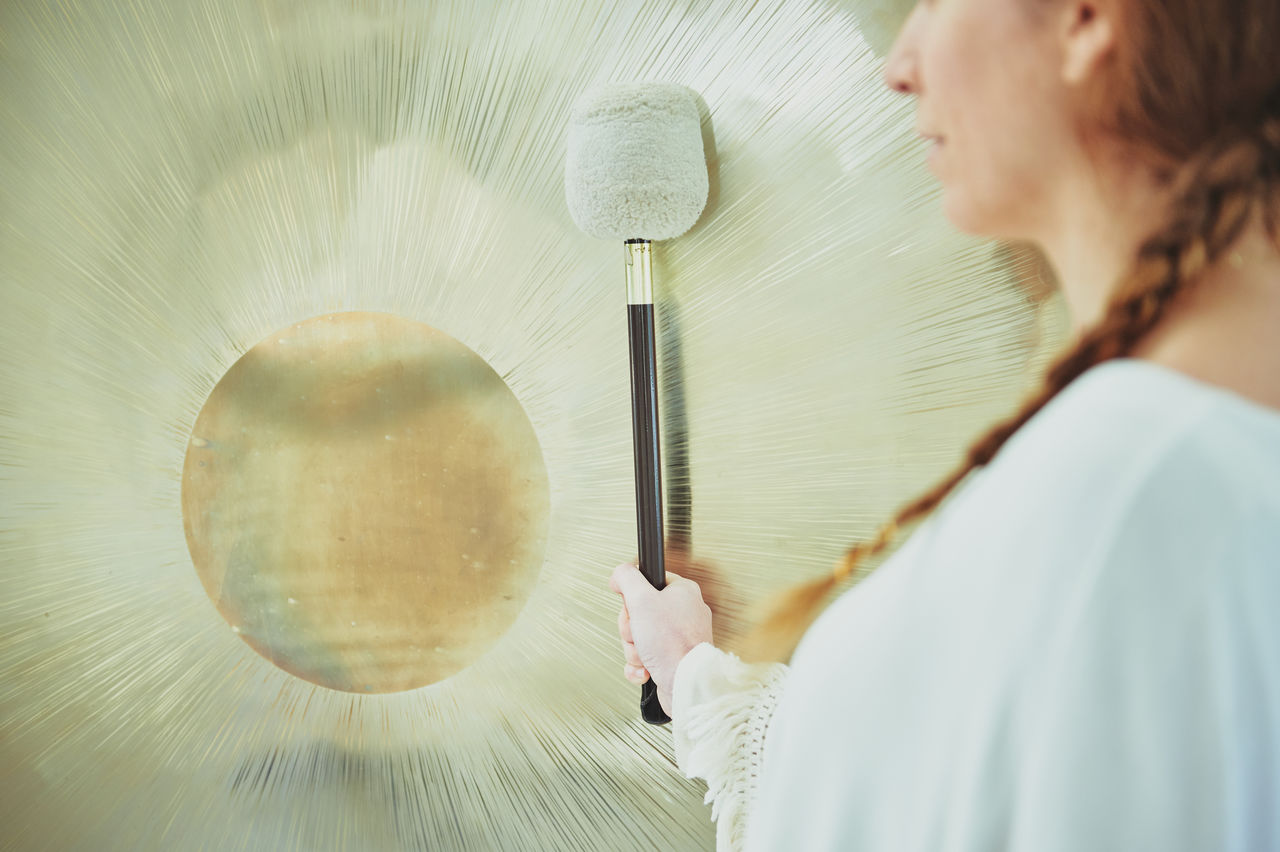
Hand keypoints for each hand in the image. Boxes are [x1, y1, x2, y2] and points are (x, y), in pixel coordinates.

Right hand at [610, 562, 713, 717]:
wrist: (685, 684)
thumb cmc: (672, 644)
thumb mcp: (641, 599)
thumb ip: (626, 578)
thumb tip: (619, 573)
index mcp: (682, 592)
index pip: (647, 582)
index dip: (633, 597)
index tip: (633, 605)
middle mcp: (684, 613)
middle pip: (639, 613)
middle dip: (631, 629)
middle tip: (639, 633)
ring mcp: (680, 638)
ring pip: (639, 637)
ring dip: (634, 649)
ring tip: (645, 654)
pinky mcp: (673, 659)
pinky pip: (646, 658)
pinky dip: (640, 666)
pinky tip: (646, 669)